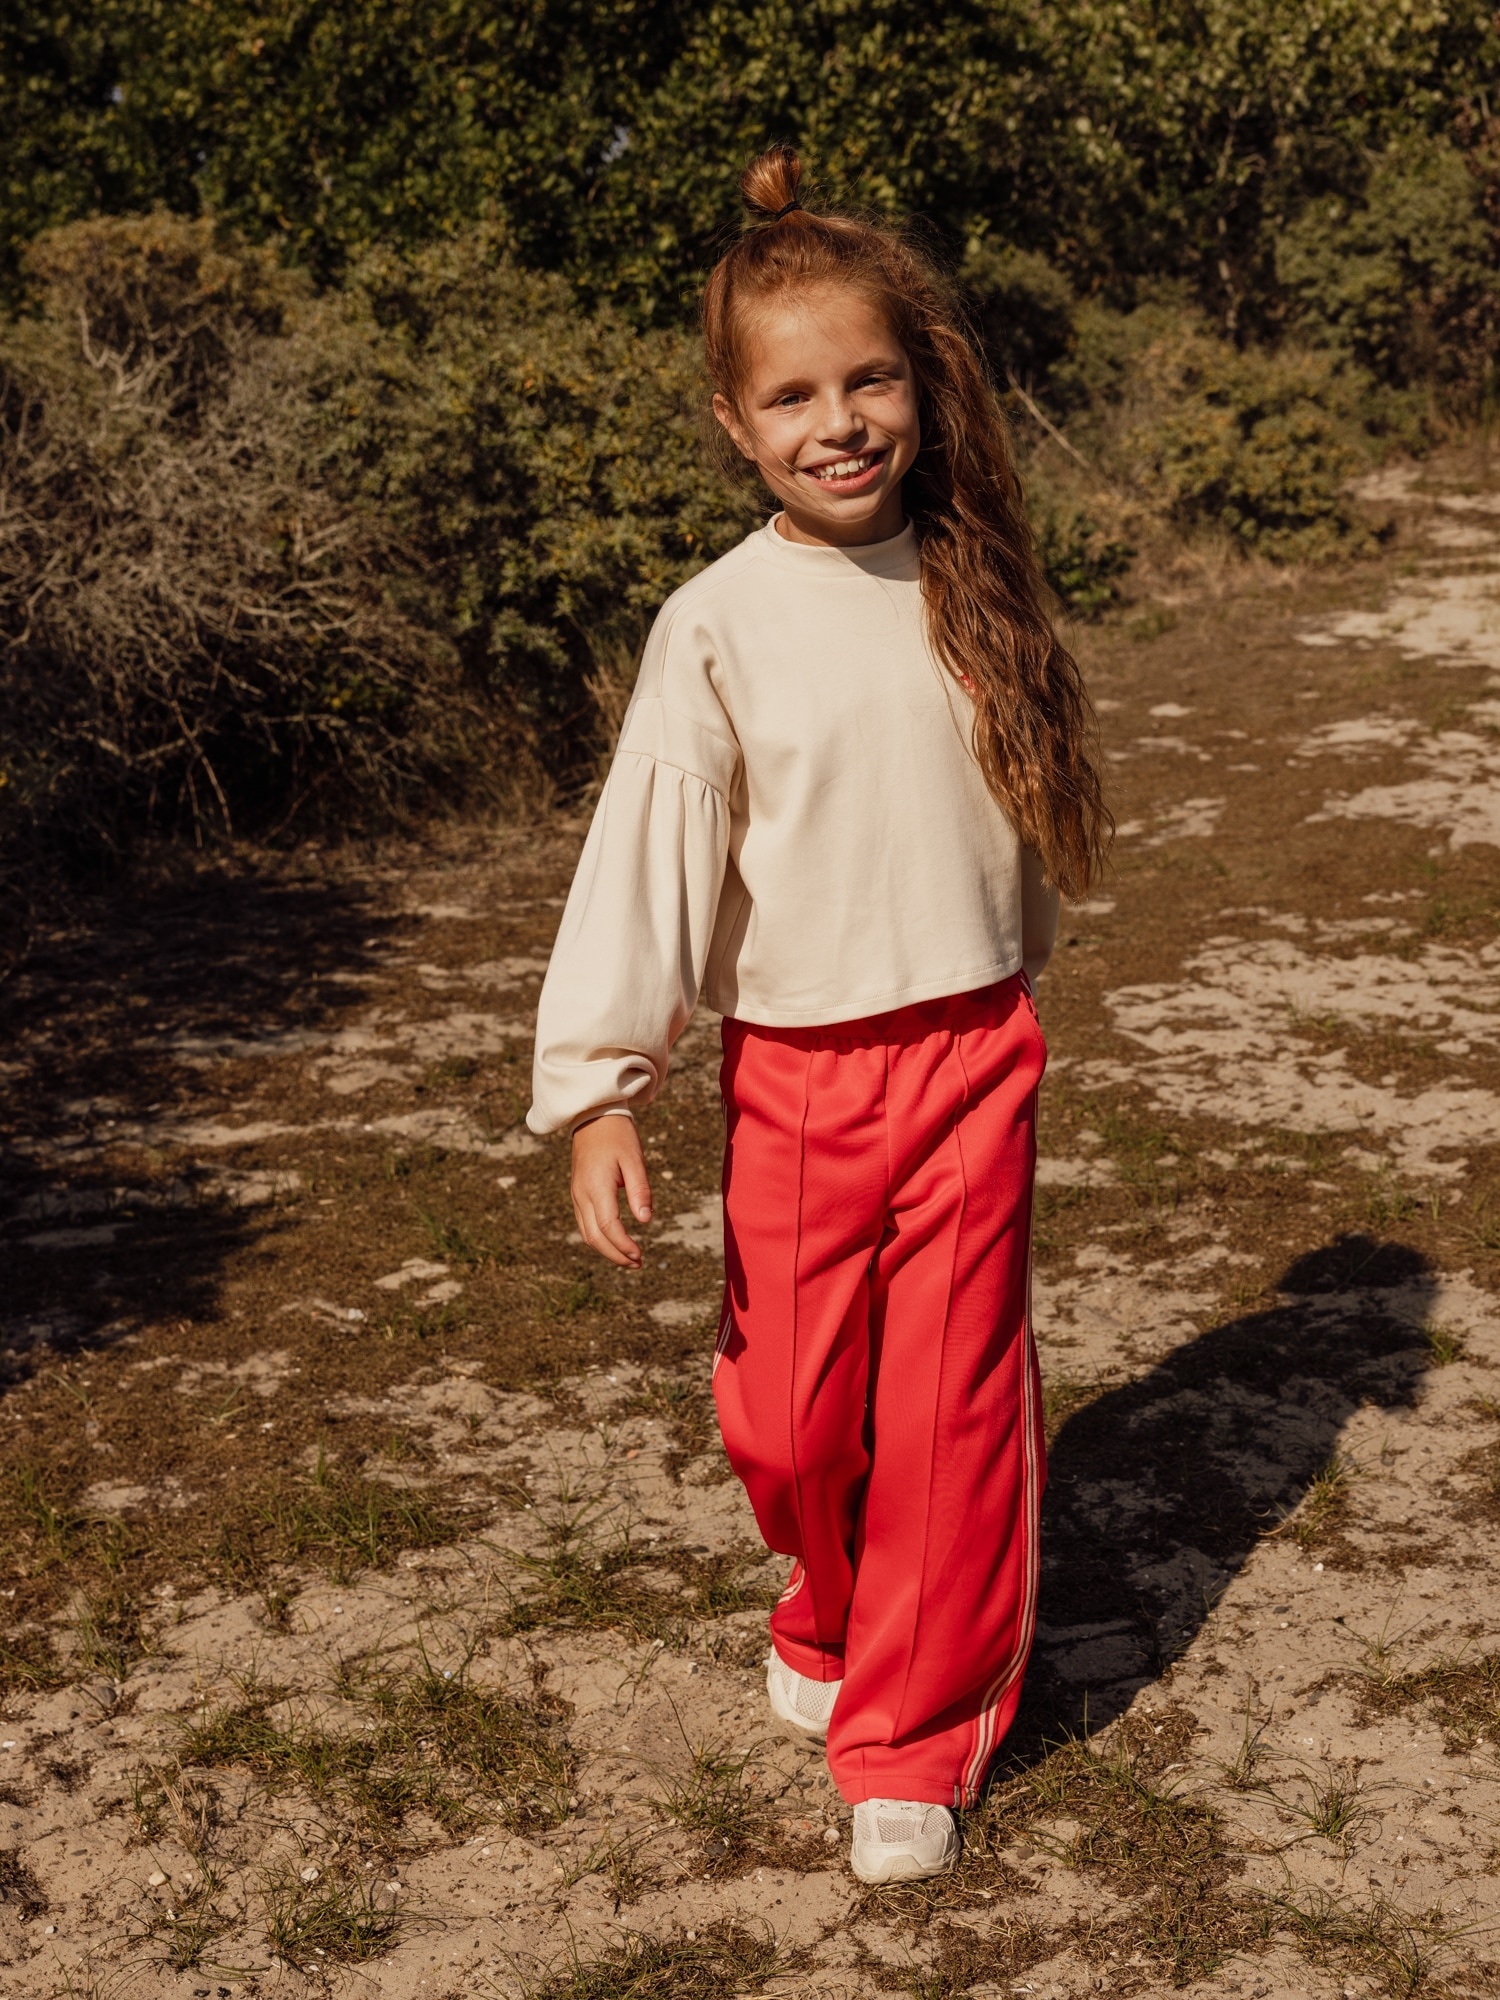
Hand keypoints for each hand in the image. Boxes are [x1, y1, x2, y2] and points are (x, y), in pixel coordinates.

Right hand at [571, 1115, 651, 1268]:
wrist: (593, 1117)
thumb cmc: (618, 1136)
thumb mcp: (634, 1159)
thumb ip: (640, 1190)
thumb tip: (645, 1221)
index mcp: (596, 1186)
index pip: (609, 1227)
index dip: (624, 1245)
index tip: (640, 1256)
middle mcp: (582, 1194)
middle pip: (594, 1237)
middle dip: (615, 1255)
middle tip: (638, 1263)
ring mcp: (577, 1195)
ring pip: (587, 1234)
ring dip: (607, 1250)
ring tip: (630, 1259)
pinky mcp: (578, 1194)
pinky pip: (585, 1224)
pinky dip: (599, 1239)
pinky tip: (615, 1242)